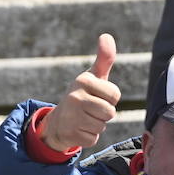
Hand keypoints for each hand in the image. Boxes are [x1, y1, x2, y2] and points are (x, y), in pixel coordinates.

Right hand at [41, 33, 120, 152]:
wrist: (58, 121)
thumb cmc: (82, 95)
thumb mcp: (93, 77)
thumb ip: (104, 58)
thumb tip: (106, 36)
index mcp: (83, 81)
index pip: (115, 95)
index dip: (110, 98)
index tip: (97, 96)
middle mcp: (75, 96)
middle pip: (110, 112)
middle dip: (104, 113)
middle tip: (91, 109)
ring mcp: (72, 116)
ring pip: (102, 126)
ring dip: (97, 125)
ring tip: (84, 118)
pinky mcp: (72, 134)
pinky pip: (94, 138)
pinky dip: (89, 136)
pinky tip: (79, 129)